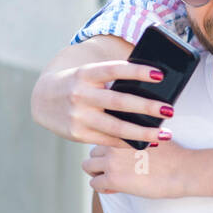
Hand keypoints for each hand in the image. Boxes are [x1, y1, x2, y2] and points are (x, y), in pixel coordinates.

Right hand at [33, 59, 174, 146]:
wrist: (42, 100)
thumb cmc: (79, 83)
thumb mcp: (89, 73)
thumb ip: (113, 77)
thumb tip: (153, 81)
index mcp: (85, 74)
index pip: (114, 70)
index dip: (137, 72)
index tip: (160, 75)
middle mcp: (80, 94)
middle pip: (119, 101)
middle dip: (147, 107)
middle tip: (170, 109)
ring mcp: (78, 116)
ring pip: (116, 127)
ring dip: (143, 132)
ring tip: (165, 134)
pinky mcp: (78, 134)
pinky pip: (109, 140)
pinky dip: (130, 143)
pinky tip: (148, 142)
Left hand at [83, 141, 188, 198]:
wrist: (185, 170)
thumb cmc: (176, 156)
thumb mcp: (154, 136)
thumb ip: (137, 137)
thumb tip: (130, 145)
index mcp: (124, 131)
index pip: (103, 136)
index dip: (109, 149)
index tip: (120, 159)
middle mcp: (114, 143)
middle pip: (93, 151)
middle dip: (101, 162)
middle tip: (115, 171)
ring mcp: (112, 161)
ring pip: (88, 166)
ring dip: (98, 174)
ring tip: (114, 180)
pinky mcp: (113, 179)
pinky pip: (94, 184)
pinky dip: (103, 188)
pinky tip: (117, 189)